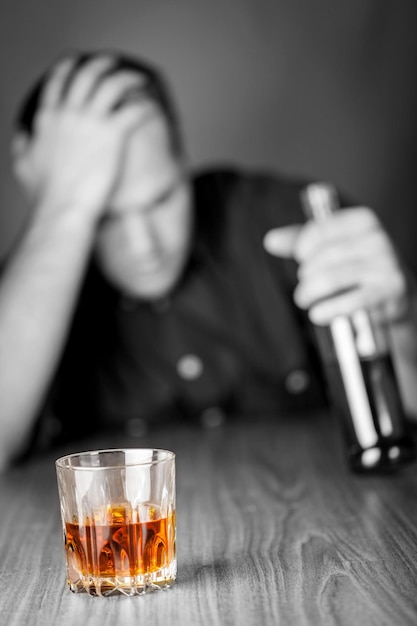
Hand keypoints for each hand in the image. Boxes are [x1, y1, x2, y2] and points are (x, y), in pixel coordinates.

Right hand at [12, 55, 148, 220]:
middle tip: (113, 63)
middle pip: (86, 75)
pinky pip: (132, 109)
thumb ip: (22, 145)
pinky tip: (150, 107)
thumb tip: (23, 134)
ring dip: (127, 77)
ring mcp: (90, 121)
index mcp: (48, 118)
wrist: (62, 208)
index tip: (77, 61)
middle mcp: (68, 113)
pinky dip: (143, 104)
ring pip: (112, 84)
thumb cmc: (45, 195)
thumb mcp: (24, 164)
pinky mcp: (111, 134)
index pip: (57, 82)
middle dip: (101, 64)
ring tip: (138, 79)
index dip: (68, 67)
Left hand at [263, 207, 410, 324]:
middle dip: (305, 276)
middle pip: (322, 257)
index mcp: (363, 220)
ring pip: (330, 279)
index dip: (302, 249)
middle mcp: (377, 238)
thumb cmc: (358, 267)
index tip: (301, 259)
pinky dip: (327, 310)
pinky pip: (349, 302)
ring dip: (309, 294)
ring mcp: (385, 265)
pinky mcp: (389, 291)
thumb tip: (270, 240)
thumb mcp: (332, 247)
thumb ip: (300, 241)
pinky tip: (318, 314)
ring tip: (304, 301)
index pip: (318, 231)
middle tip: (304, 288)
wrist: (396, 295)